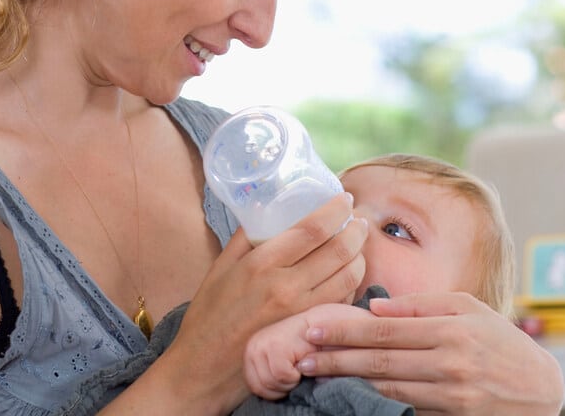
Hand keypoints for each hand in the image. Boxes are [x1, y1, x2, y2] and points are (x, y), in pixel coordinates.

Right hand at [144, 194, 366, 412]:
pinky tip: (348, 274)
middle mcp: (285, 287)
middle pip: (338, 251)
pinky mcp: (308, 331)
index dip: (335, 210)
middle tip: (358, 220)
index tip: (345, 197)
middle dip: (355, 230)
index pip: (312, 229)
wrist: (204, 367)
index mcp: (261, 264)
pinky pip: (341, 302)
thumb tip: (264, 209)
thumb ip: (245, 237)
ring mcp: (301, 312)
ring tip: (357, 244)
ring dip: (359, 257)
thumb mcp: (220, 267)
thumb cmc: (209, 315)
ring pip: (348, 277)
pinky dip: (351, 284)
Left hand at [243, 303, 372, 399]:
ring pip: (271, 383)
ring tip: (301, 365)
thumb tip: (259, 395)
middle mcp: (253, 346)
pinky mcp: (276, 346)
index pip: (254, 386)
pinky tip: (304, 362)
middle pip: (260, 388)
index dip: (275, 390)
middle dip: (282, 387)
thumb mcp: (282, 365)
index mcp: (252, 351)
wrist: (328, 328)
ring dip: (291, 381)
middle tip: (298, 370)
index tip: (291, 376)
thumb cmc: (310, 350)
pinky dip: (296, 375)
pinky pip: (282, 375)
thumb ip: (269, 375)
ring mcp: (262, 344)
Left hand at [301, 292, 564, 414]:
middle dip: (337, 360)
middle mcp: (451, 364)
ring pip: (389, 390)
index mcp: (451, 330)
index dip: (346, 331)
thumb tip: (375, 306)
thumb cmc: (499, 340)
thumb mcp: (468, 308)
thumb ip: (421, 304)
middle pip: (381, 362)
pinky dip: (377, 405)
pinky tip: (352, 398)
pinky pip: (407, 410)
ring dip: (349, 384)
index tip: (314, 329)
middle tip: (302, 356)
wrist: (540, 390)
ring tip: (318, 376)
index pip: (386, 330)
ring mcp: (452, 397)